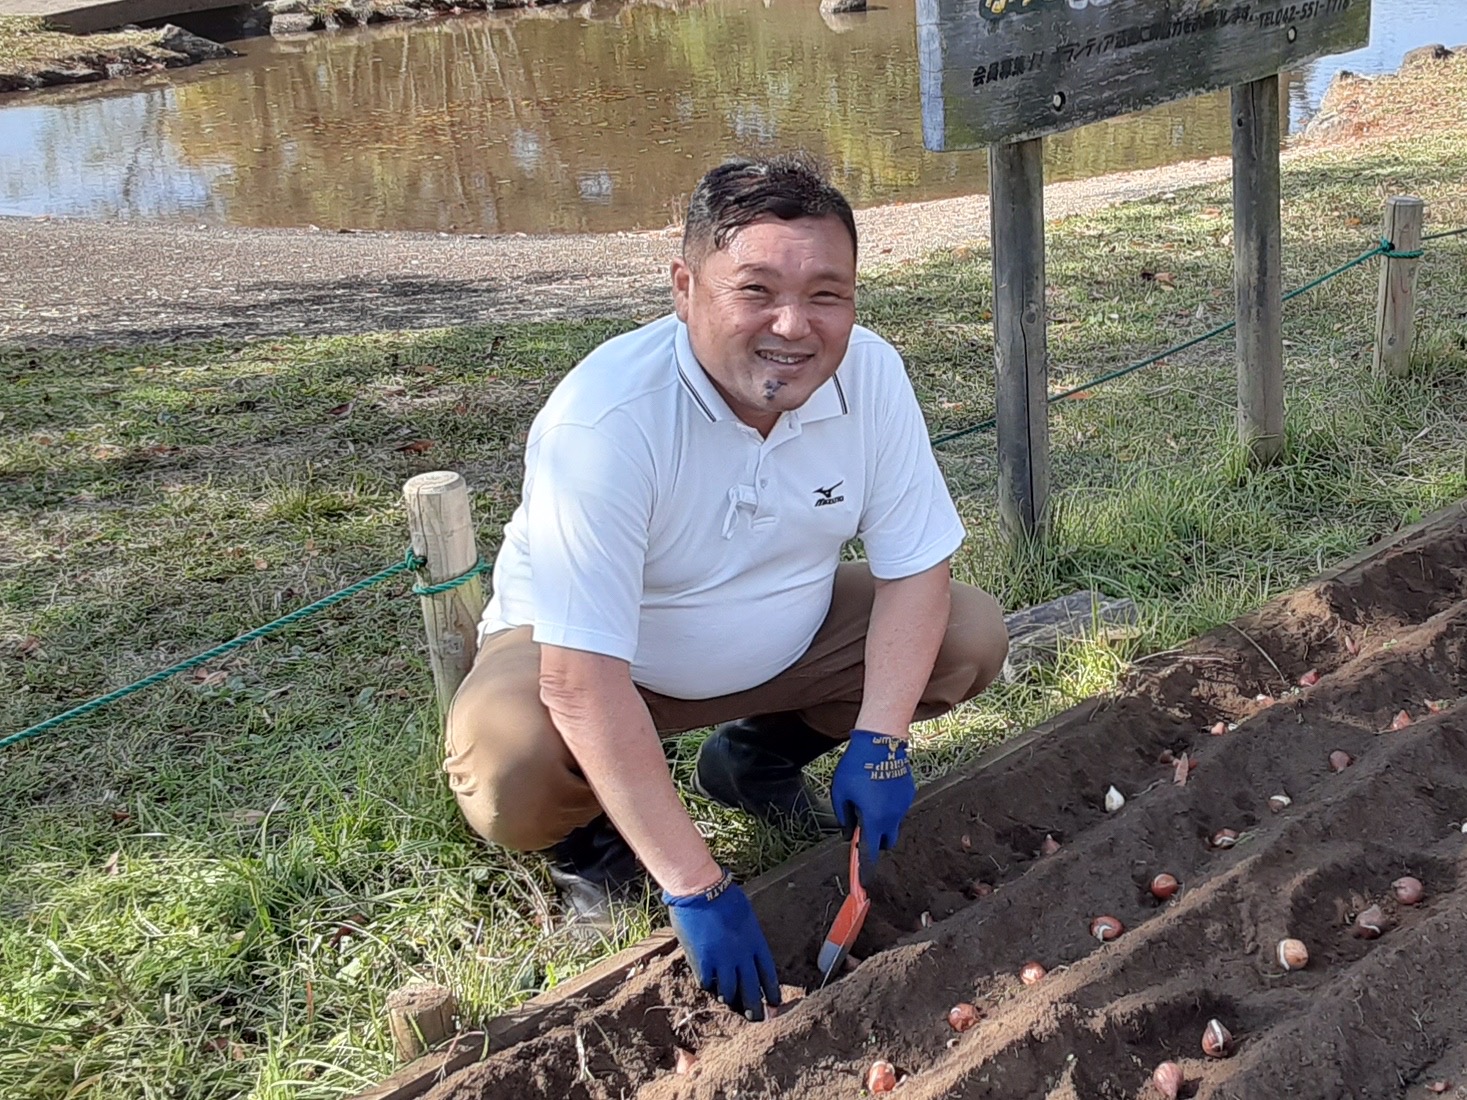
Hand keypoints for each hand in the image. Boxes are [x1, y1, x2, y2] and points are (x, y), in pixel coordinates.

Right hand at [664, 869, 780, 1020]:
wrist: (701, 891)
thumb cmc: (724, 897)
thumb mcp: (746, 916)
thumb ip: (748, 937)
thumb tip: (748, 952)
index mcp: (756, 941)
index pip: (768, 973)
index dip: (772, 990)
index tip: (775, 1002)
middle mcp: (742, 955)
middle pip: (751, 989)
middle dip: (756, 1007)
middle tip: (758, 1018)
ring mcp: (722, 960)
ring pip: (730, 991)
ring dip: (731, 998)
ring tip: (731, 1002)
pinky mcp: (703, 962)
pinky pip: (708, 983)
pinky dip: (710, 986)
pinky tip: (710, 986)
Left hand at [831, 729, 914, 880]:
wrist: (881, 741)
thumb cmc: (857, 766)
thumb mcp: (841, 792)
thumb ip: (844, 815)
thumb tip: (847, 831)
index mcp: (875, 819)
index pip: (872, 851)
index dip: (866, 866)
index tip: (864, 878)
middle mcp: (893, 816)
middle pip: (887, 841)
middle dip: (876, 841)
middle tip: (863, 828)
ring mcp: (903, 804)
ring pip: (894, 823)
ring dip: (883, 821)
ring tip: (869, 799)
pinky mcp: (909, 792)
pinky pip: (899, 807)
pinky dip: (890, 806)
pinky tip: (880, 788)